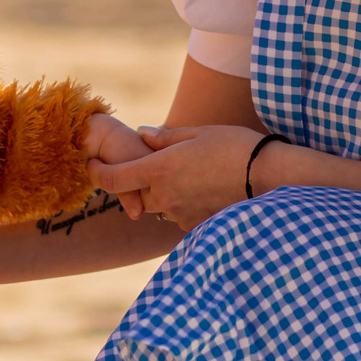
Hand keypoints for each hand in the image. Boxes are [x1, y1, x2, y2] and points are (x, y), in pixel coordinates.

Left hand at [90, 123, 267, 231]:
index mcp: (158, 170)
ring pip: (161, 205)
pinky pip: (181, 215)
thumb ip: (164, 138)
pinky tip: (209, 190)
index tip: (92, 166)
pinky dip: (188, 204)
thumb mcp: (197, 133)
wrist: (269, 177)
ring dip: (168, 193)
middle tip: (164, 164)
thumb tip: (141, 135)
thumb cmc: (235, 147)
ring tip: (197, 174)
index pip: (113, 178)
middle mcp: (164, 196)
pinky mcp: (196, 227)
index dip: (97, 173)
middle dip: (142, 181)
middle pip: (138, 193)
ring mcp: (180, 215)